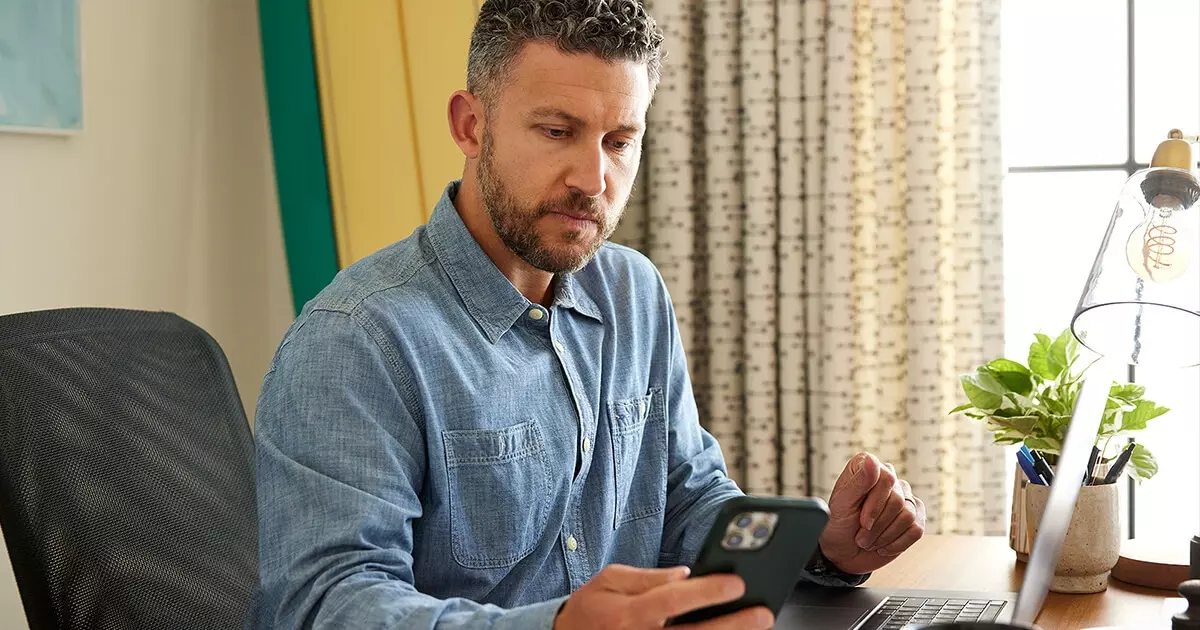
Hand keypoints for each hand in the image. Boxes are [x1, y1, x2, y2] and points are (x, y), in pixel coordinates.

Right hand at [553, 564, 773, 629]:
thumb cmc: (590, 609)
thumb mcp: (610, 580)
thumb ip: (648, 577)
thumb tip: (685, 574)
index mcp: (628, 614)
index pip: (673, 601)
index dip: (707, 591)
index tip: (736, 583)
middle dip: (732, 624)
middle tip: (761, 612)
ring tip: (755, 626)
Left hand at [818, 452, 925, 574]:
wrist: (843, 552)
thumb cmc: (838, 524)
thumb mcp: (841, 504)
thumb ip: (858, 482)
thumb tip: (872, 460)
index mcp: (868, 467)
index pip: (887, 479)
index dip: (875, 504)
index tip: (862, 521)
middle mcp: (888, 478)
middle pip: (897, 500)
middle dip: (878, 525)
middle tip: (861, 535)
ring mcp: (904, 497)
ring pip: (908, 516)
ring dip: (885, 536)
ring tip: (869, 541)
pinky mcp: (915, 517)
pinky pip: (916, 530)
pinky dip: (897, 543)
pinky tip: (883, 545)